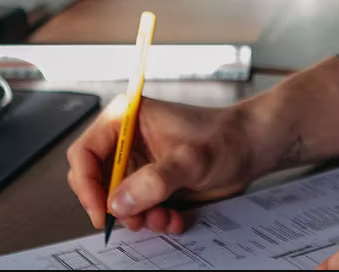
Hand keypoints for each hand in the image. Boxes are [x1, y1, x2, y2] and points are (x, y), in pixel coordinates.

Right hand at [65, 95, 286, 234]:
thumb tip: (120, 202)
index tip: (101, 210)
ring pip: (115, 198)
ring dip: (137, 216)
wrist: (252, 147)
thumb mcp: (191, 160)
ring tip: (162, 218)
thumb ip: (155, 181)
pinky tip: (173, 217)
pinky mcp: (150, 180)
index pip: (85, 152)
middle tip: (135, 220)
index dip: (87, 184)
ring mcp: (138, 161)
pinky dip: (151, 217)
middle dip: (114, 205)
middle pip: (95, 179)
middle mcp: (127, 139)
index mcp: (127, 118)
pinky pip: (136, 207)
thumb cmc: (227, 138)